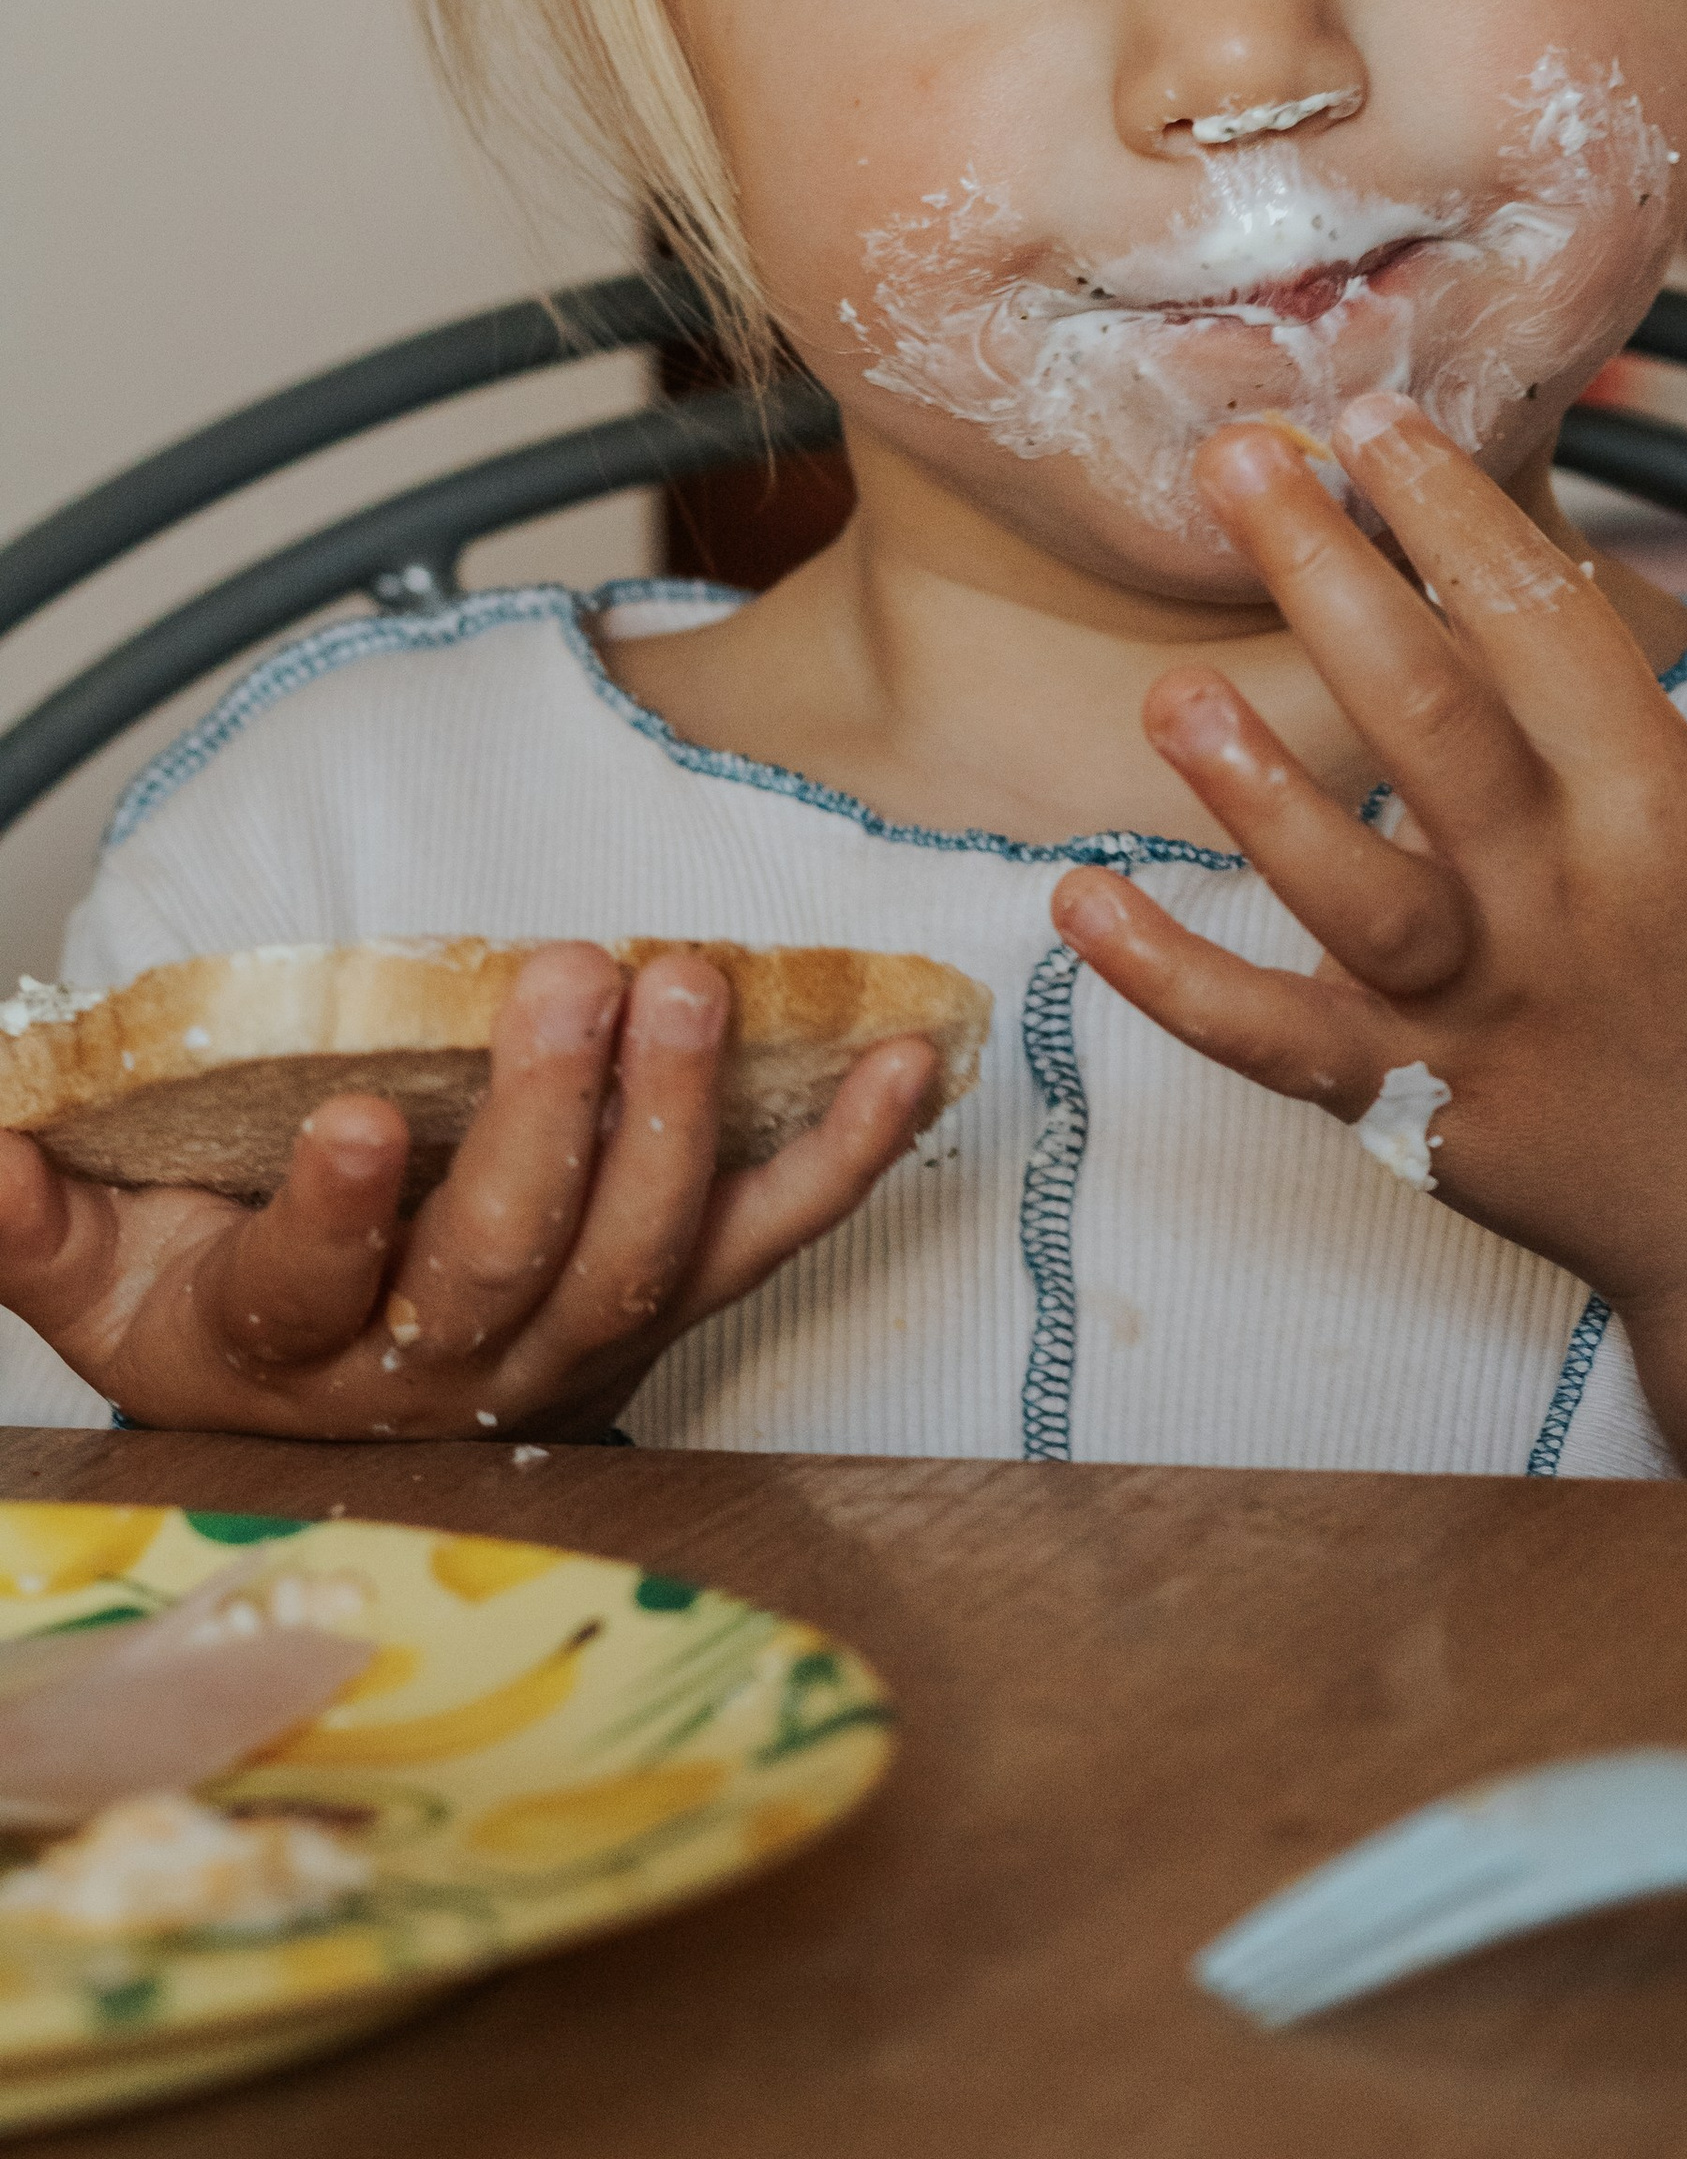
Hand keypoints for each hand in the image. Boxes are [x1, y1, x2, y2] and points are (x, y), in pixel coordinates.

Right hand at [0, 946, 935, 1441]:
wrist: (324, 1406)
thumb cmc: (202, 1302)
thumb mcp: (93, 1277)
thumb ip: (33, 1214)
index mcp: (289, 1348)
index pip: (315, 1288)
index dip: (341, 1215)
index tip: (362, 1117)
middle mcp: (441, 1369)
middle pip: (506, 1260)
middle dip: (552, 1119)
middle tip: (579, 972)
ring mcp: (572, 1342)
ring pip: (643, 1253)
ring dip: (683, 1117)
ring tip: (694, 981)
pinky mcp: (672, 1305)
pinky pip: (773, 1237)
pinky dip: (848, 1153)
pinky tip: (905, 1060)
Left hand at [1052, 395, 1686, 1474]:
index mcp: (1661, 812)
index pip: (1550, 631)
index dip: (1458, 516)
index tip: (1373, 415)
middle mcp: (1563, 902)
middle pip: (1434, 725)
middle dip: (1332, 583)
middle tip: (1234, 464)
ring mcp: (1478, 1010)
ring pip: (1354, 895)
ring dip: (1257, 793)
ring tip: (1170, 691)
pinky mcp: (1410, 1102)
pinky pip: (1274, 1047)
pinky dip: (1174, 983)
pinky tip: (1082, 905)